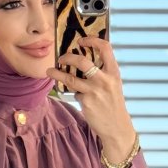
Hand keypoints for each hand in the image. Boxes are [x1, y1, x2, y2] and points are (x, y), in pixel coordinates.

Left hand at [46, 36, 136, 163]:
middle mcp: (104, 79)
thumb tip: (84, 60)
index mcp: (113, 72)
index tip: (81, 41)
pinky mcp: (86, 102)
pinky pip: (74, 93)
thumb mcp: (114, 84)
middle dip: (68, 57)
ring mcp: (94, 91)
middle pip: (82, 61)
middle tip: (61, 58)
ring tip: (50, 71)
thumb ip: (103, 72)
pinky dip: (74, 93)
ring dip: (57, 74)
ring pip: (70, 78)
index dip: (92, 40)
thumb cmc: (113, 104)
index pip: (105, 48)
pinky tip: (78, 95)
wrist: (116, 127)